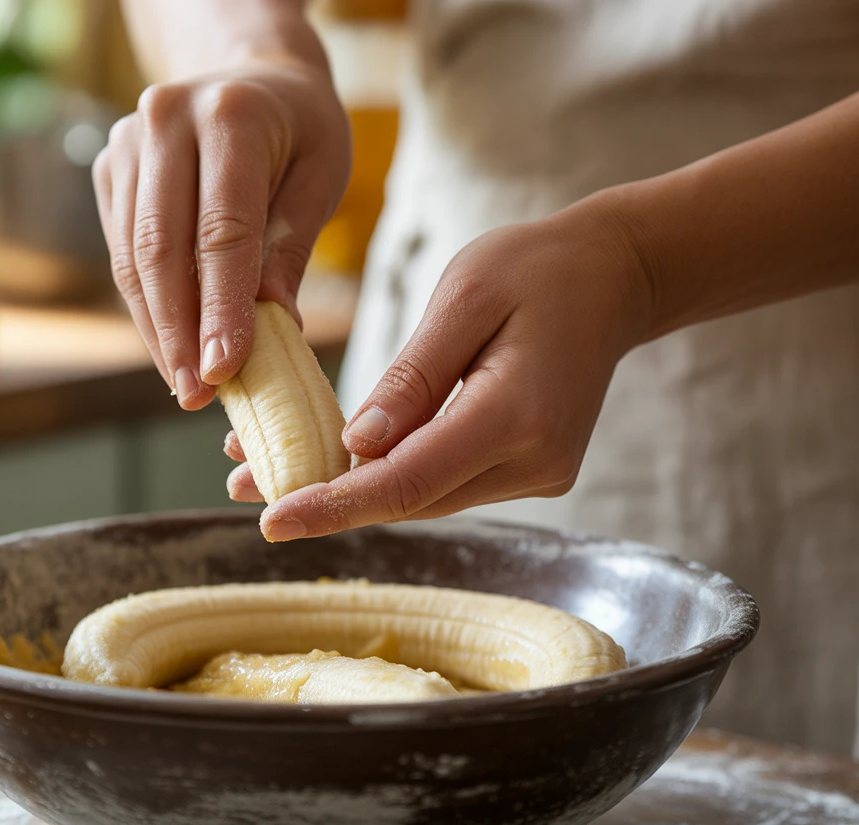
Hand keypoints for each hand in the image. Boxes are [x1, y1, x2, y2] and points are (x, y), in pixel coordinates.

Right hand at [93, 60, 350, 409]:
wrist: (251, 75)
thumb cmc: (299, 132)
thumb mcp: (320, 178)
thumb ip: (290, 249)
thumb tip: (273, 327)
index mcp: (230, 116)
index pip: (222, 230)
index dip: (221, 307)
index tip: (226, 369)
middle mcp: (166, 121)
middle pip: (163, 248)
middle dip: (180, 331)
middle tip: (198, 394)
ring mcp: (128, 142)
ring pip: (134, 257)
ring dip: (157, 328)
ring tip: (184, 384)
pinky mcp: (110, 168)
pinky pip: (123, 251)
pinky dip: (146, 304)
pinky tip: (170, 345)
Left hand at [226, 196, 653, 540]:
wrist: (615, 278)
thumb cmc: (538, 269)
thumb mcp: (466, 297)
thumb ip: (412, 377)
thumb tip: (355, 445)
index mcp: (518, 414)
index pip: (410, 480)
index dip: (336, 505)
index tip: (272, 521)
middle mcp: (533, 461)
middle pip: (411, 498)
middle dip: (327, 498)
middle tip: (244, 485)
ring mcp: (536, 473)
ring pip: (424, 496)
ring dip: (352, 489)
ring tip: (268, 471)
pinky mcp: (527, 469)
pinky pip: (444, 480)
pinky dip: (389, 474)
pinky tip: (336, 459)